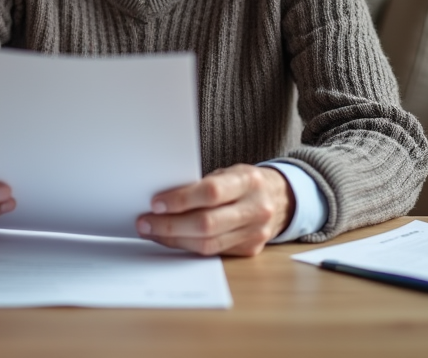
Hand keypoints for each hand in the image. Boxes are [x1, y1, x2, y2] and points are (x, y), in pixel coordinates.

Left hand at [135, 164, 294, 256]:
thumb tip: (162, 200)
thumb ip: (203, 185)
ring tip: (152, 232)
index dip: (181, 200)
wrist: (282, 198)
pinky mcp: (250, 250)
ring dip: (174, 239)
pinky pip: (213, 253)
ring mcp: (255, 233)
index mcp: (249, 181)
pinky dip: (188, 246)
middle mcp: (255, 209)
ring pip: (208, 244)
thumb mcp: (229, 173)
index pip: (212, 193)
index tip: (156, 203)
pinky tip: (172, 239)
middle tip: (145, 222)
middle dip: (170, 225)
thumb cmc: (246, 182)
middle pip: (207, 224)